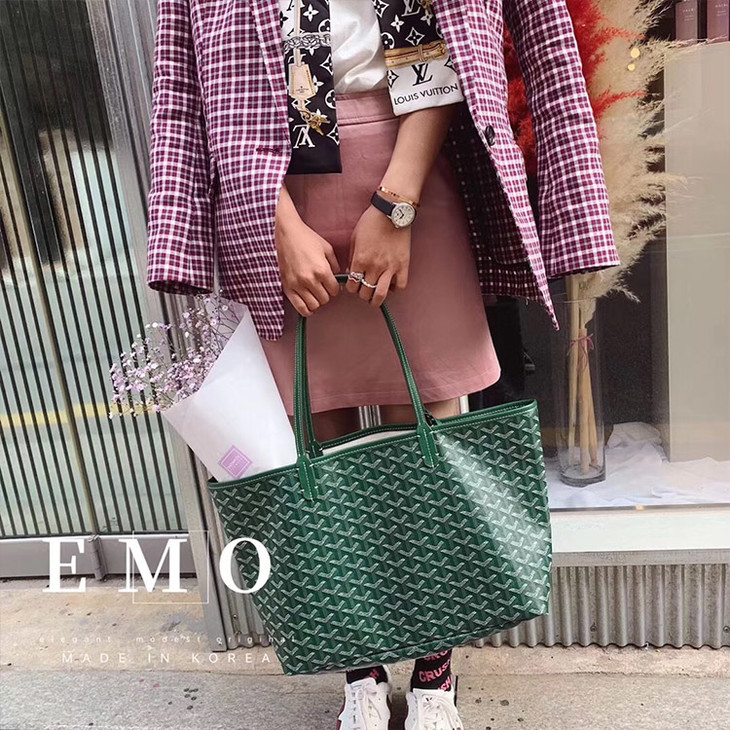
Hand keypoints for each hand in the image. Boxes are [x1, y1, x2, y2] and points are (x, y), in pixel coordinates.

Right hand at [275, 186, 339, 316]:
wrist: (287, 233)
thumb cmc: (307, 239)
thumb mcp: (327, 249)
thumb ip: (335, 266)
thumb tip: (339, 279)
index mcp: (321, 270)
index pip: (335, 290)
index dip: (335, 287)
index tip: (332, 283)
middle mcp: (309, 279)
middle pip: (325, 299)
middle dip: (326, 294)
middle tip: (323, 287)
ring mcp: (297, 285)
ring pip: (314, 305)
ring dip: (317, 301)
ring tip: (315, 293)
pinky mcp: (287, 287)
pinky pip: (299, 307)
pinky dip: (306, 309)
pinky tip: (309, 305)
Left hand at [345, 203, 410, 306]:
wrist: (391, 212)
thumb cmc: (371, 222)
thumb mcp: (354, 239)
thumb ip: (352, 258)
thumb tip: (351, 273)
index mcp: (360, 260)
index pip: (352, 286)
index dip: (351, 288)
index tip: (353, 285)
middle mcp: (374, 267)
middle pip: (365, 293)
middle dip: (362, 294)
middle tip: (363, 291)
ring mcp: (390, 267)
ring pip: (381, 295)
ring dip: (376, 299)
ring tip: (375, 297)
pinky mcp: (403, 265)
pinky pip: (400, 286)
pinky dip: (395, 288)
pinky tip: (391, 284)